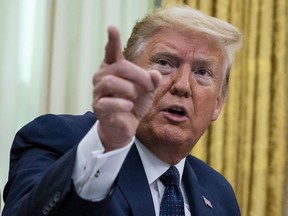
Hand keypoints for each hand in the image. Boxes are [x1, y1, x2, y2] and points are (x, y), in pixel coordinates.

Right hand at [92, 26, 161, 151]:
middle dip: (138, 75)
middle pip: (119, 67)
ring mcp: (98, 92)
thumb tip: (154, 73)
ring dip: (129, 89)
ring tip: (134, 97)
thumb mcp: (147, 91)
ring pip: (110, 82)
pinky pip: (107, 102)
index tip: (112, 28)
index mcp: (113, 69)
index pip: (111, 52)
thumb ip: (151, 80)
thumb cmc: (133, 104)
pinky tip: (129, 107)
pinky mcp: (98, 107)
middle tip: (149, 85)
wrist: (124, 127)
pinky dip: (121, 104)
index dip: (112, 41)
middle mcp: (102, 77)